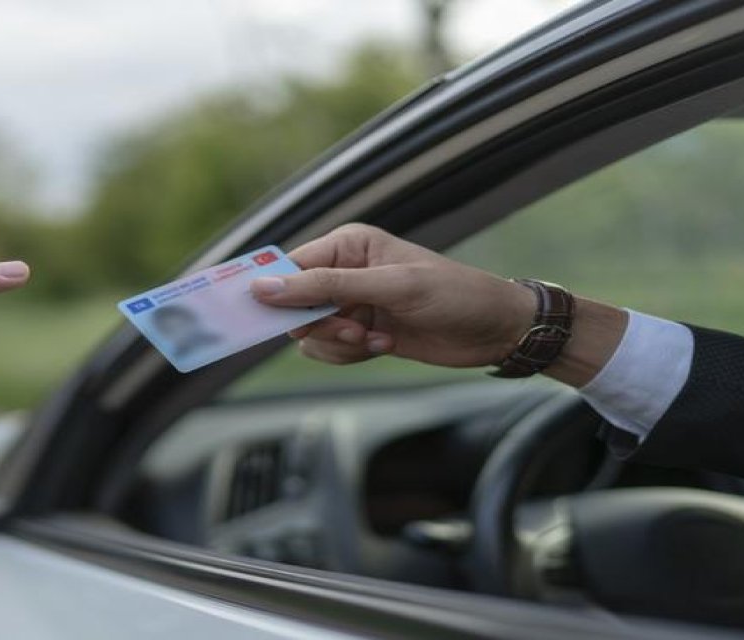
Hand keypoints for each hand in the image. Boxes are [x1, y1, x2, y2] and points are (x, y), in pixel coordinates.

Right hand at [249, 224, 624, 384]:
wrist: (496, 330)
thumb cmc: (453, 294)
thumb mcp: (391, 287)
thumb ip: (326, 288)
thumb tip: (265, 288)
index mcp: (346, 244)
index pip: (289, 267)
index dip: (269, 292)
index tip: (247, 315)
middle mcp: (343, 271)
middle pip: (293, 305)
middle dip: (318, 325)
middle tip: (353, 331)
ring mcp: (352, 303)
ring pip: (309, 334)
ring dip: (338, 344)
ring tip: (376, 338)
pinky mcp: (362, 332)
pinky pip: (330, 349)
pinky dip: (351, 354)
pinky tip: (386, 344)